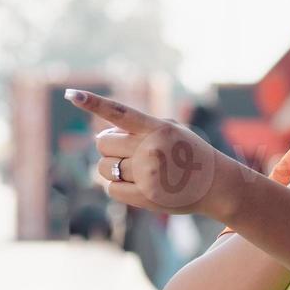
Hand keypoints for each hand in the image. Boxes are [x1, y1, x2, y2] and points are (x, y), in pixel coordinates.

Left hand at [65, 89, 248, 219]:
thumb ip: (141, 127)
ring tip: (135, 169)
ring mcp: (147, 174)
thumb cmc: (190, 154)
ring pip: (103, 167)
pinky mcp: (145, 196)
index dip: (93, 103)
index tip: (72, 94)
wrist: (217, 185)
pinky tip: (136, 184)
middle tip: (127, 151)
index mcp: (158, 129)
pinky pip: (111, 188)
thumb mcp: (173, 131)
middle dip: (109, 147)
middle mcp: (151, 150)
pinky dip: (118, 186)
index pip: (120, 113)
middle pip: (103, 144)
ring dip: (112, 167)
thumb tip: (103, 135)